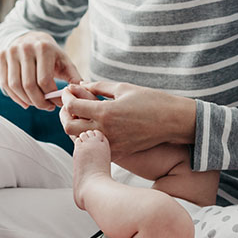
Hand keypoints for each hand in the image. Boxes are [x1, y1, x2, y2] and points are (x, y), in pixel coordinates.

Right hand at [0, 31, 81, 110]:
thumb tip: (83, 91)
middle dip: (39, 102)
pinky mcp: (1, 57)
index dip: (51, 97)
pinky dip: (15, 97)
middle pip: (29, 85)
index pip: (44, 80)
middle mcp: (25, 48)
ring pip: (15, 86)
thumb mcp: (64, 61)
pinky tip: (25, 102)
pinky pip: (5, 84)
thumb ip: (74, 77)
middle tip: (47, 107)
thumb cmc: (50, 55)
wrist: (30, 38)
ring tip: (37, 104)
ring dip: (27, 101)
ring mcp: (11, 52)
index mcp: (44, 48)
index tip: (57, 103)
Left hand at [59, 81, 195, 155]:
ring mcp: (111, 144)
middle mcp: (105, 130)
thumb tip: (80, 85)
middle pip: (69, 127)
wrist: (172, 121)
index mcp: (105, 112)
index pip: (72, 106)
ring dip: (76, 127)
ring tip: (82, 116)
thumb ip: (98, 87)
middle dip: (65, 114)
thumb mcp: (123, 88)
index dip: (67, 97)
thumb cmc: (150, 100)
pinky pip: (95, 147)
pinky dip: (90, 138)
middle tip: (70, 105)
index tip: (69, 91)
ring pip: (80, 140)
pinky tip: (95, 127)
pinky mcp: (118, 152)